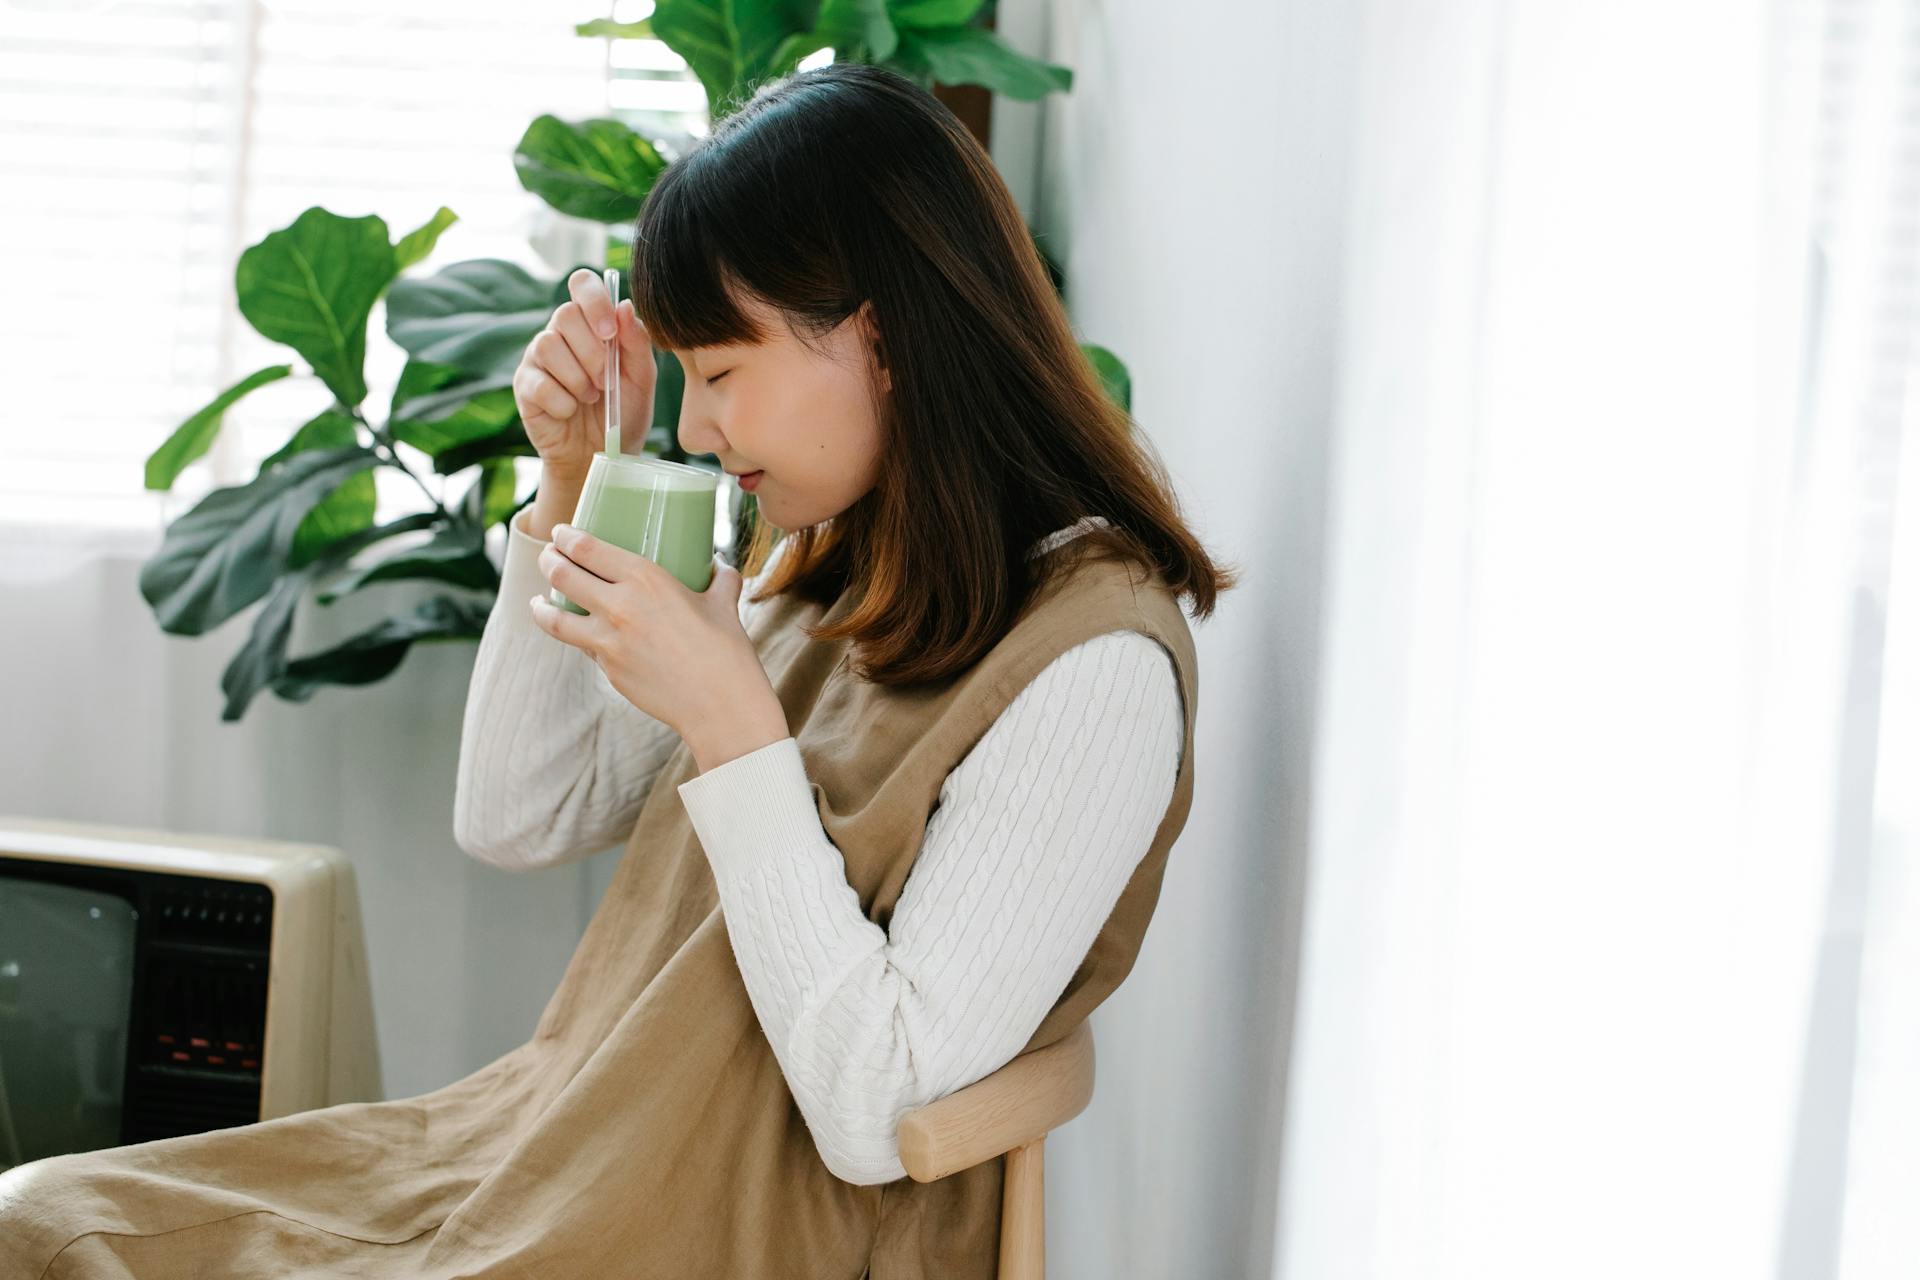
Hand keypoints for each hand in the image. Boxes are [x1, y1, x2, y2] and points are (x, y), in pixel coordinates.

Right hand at [512, 268, 657, 477]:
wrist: (602, 457)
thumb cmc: (622, 414)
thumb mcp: (642, 380)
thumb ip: (637, 343)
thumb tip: (624, 306)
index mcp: (591, 324)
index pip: (582, 284)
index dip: (594, 299)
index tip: (610, 332)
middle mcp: (561, 334)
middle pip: (565, 314)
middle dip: (592, 352)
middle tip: (606, 381)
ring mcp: (538, 359)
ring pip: (548, 345)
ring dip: (578, 378)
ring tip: (590, 398)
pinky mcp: (525, 386)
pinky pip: (539, 383)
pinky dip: (563, 402)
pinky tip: (570, 412)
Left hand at [528, 523, 790, 771]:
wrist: (720, 706)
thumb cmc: (726, 652)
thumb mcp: (724, 603)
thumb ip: (720, 579)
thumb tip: (719, 567)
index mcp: (646, 579)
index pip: (587, 548)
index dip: (566, 537)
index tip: (560, 532)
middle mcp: (619, 607)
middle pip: (562, 575)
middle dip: (548, 560)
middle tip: (549, 555)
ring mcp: (608, 642)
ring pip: (554, 618)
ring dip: (540, 604)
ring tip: (539, 599)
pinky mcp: (608, 670)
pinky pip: (582, 647)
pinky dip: (576, 636)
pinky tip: (578, 632)